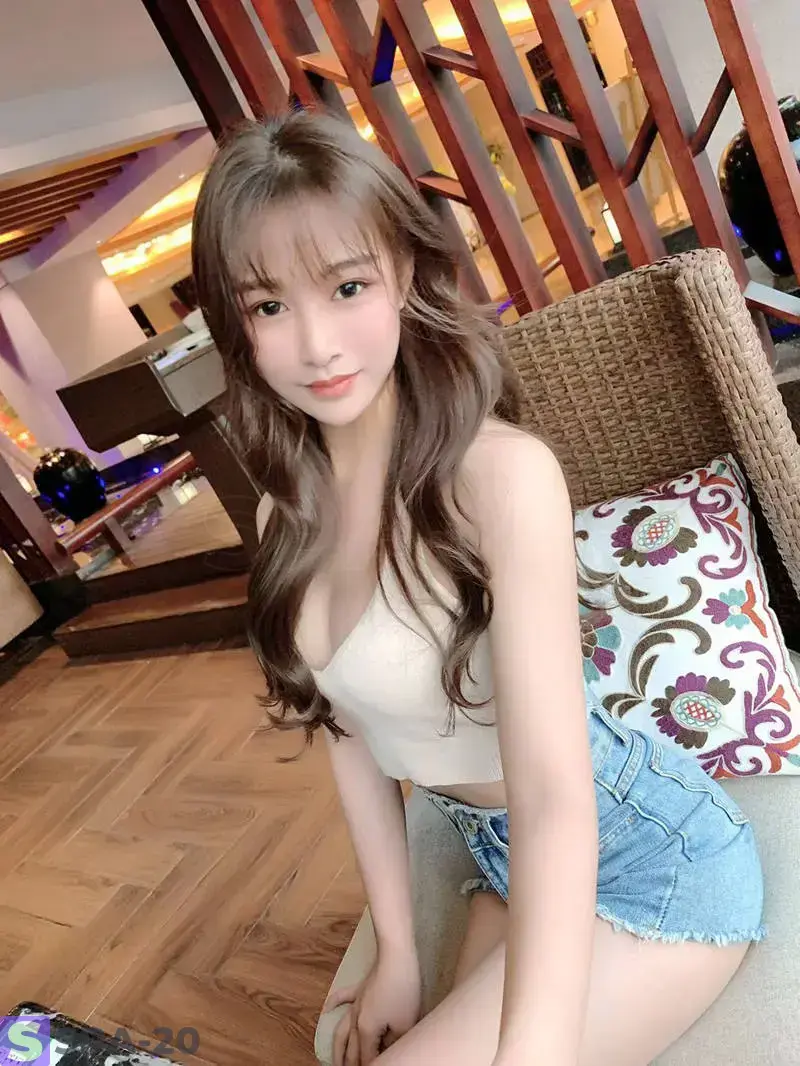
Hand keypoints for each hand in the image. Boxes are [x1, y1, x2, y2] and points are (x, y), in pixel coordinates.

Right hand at [324, 950, 420, 1065]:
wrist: (395, 958)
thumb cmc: (402, 991)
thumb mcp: (405, 1024)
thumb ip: (394, 1043)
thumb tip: (389, 1052)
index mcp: (367, 1031)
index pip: (366, 1058)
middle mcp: (356, 1020)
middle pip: (351, 1049)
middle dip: (350, 1065)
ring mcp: (356, 1004)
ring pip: (341, 1031)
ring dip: (337, 1048)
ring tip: (334, 1062)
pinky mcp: (359, 989)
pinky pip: (341, 998)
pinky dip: (332, 1004)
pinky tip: (325, 1009)